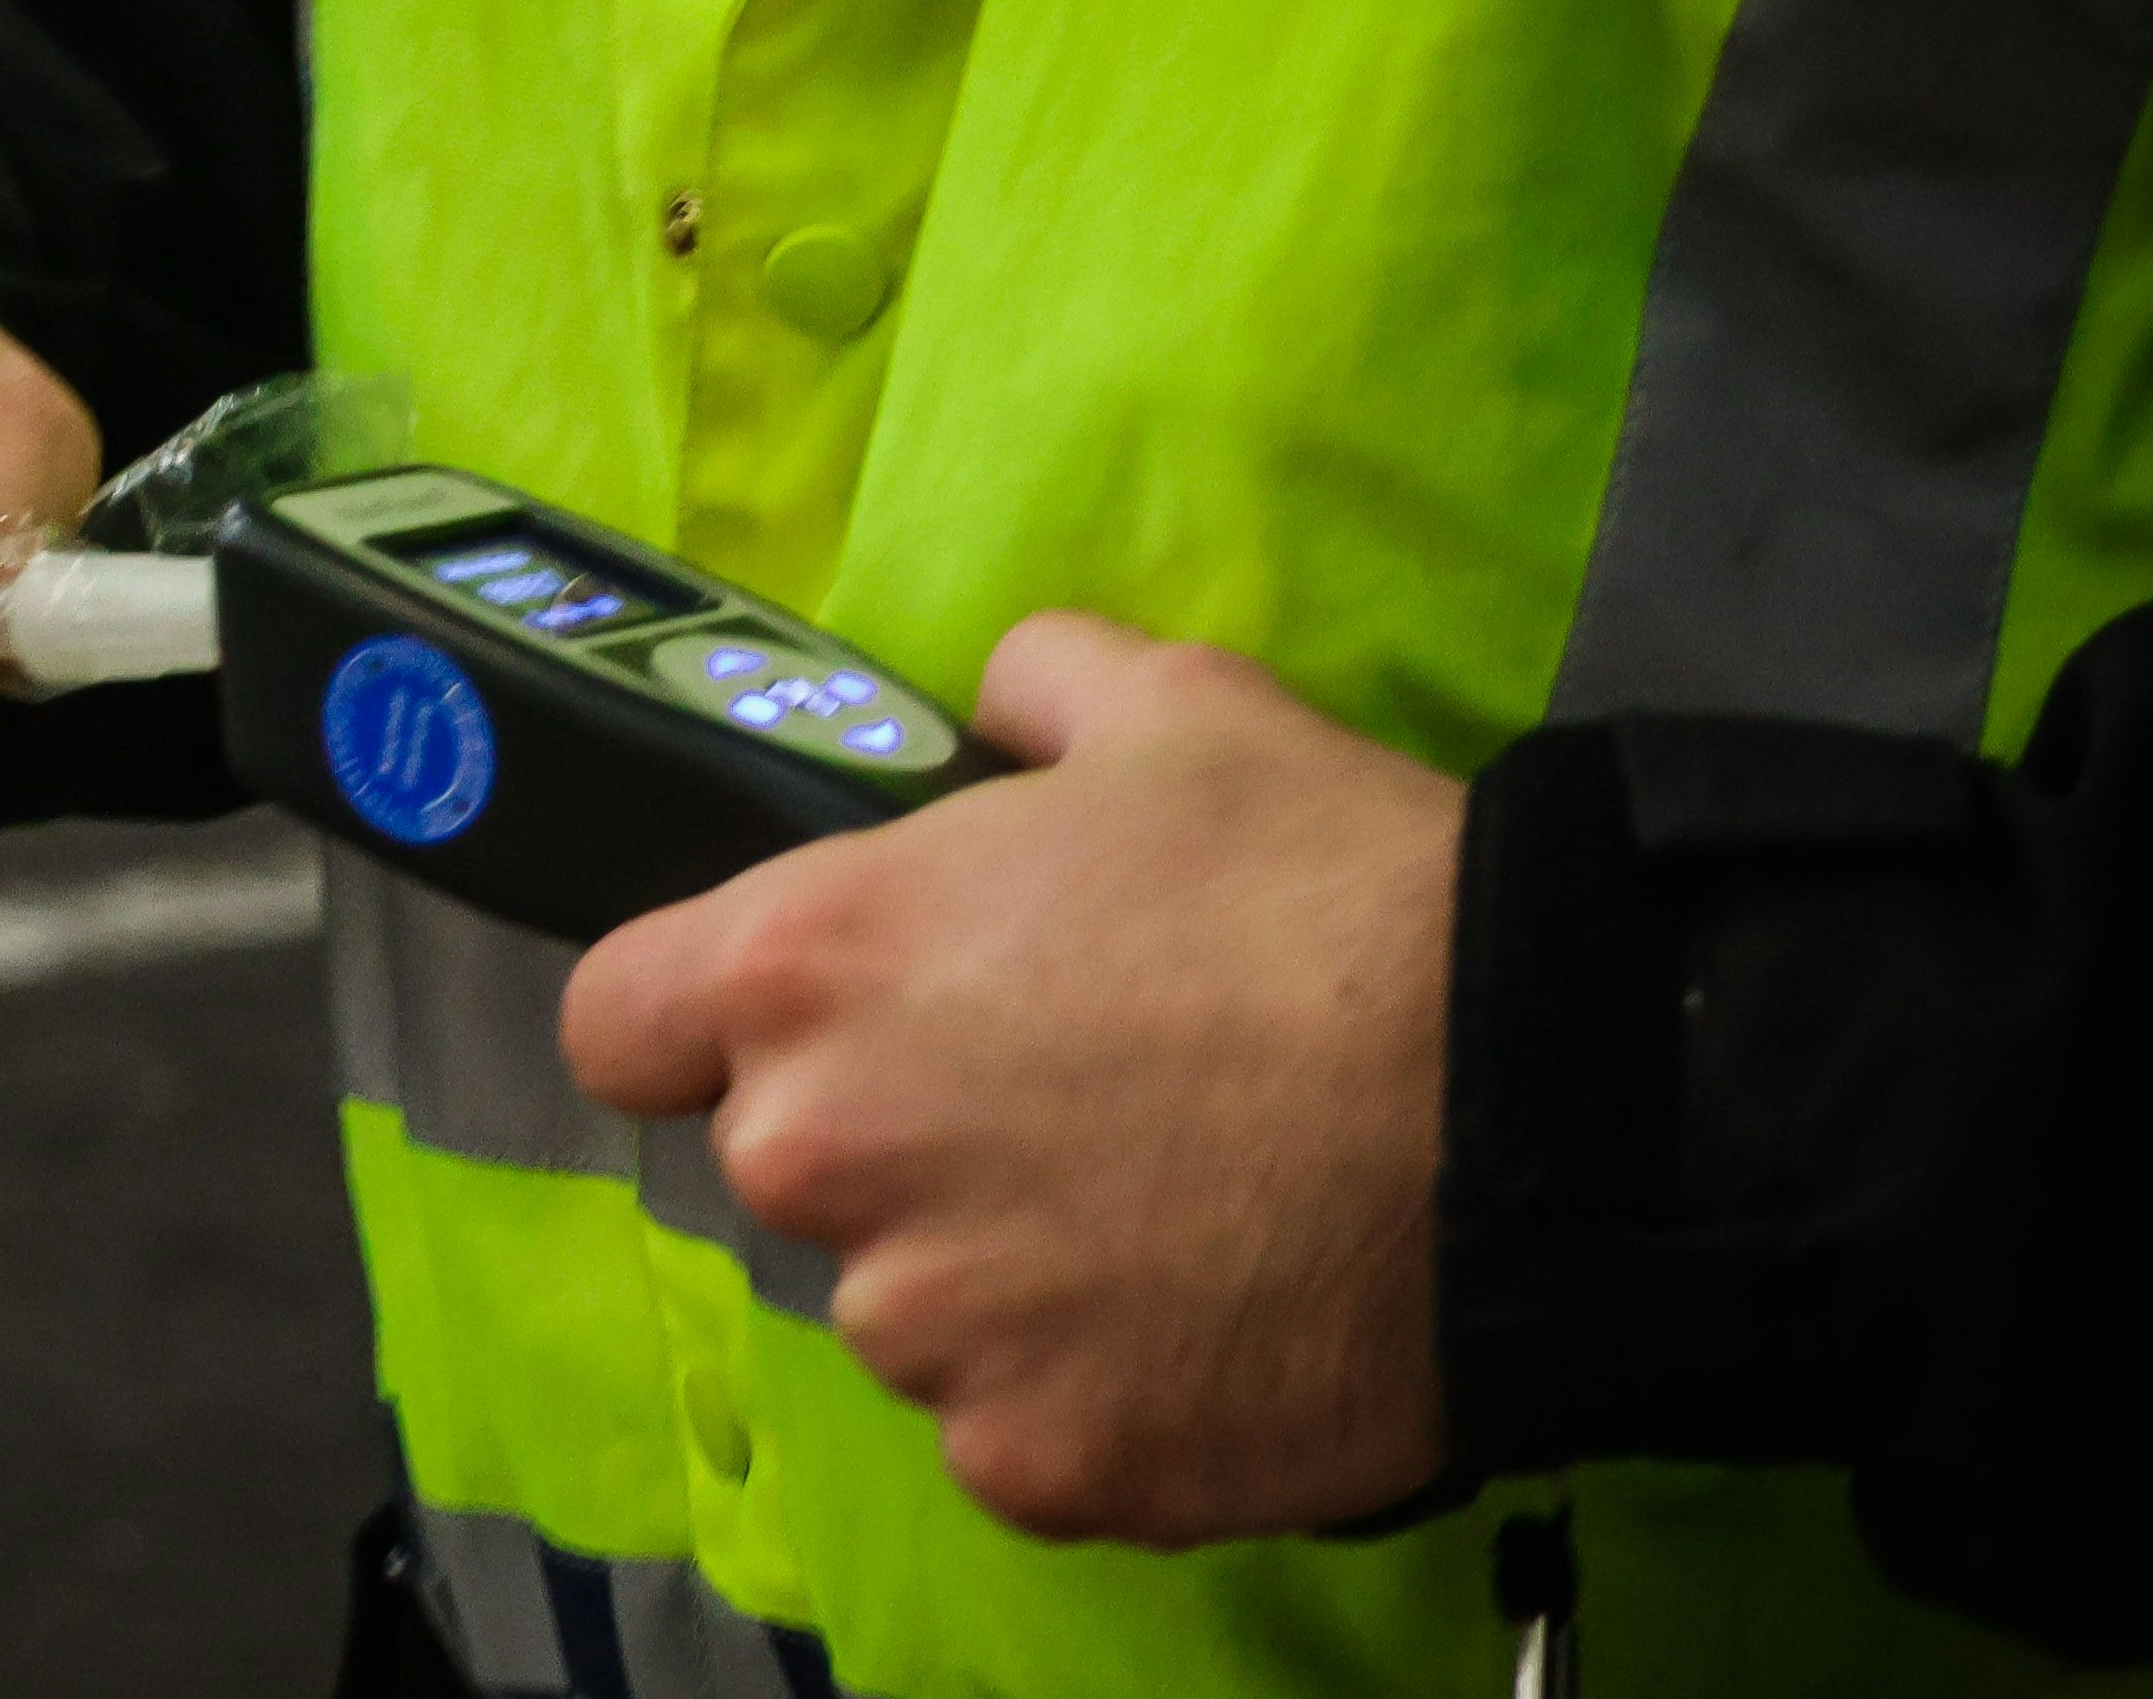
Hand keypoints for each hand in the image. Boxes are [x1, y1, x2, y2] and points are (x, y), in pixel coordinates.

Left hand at [560, 611, 1463, 1545]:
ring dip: (992, 1268)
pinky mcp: (1035, 1462)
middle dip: (892, 1135)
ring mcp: (927, 1330)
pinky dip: (1090, 1380)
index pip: (618, 1024)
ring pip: (906, 1304)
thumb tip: (995, 702)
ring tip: (1167, 1204)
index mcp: (810, 966)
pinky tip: (1211, 1306)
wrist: (1534, 1102)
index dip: (696, 1020)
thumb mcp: (1174, 709)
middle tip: (1067, 1096)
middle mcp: (821, 1157)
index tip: (805, 1021)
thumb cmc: (1329, 885)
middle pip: (785, 1165)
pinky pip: (1017, 1422)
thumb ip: (1029, 689)